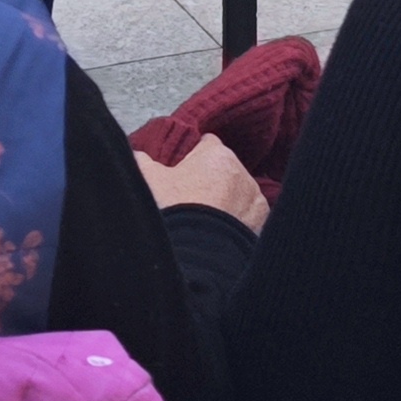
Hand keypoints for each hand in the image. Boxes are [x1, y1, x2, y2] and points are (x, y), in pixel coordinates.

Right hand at [136, 140, 267, 229]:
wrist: (196, 255)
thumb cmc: (174, 211)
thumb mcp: (148, 180)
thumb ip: (143, 161)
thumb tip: (139, 155)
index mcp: (217, 154)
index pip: (207, 144)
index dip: (193, 157)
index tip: (184, 171)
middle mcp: (241, 172)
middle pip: (224, 170)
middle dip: (212, 181)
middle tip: (191, 201)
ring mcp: (254, 198)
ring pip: (239, 194)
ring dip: (228, 202)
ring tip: (206, 222)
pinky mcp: (261, 222)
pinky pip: (249, 216)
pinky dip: (239, 222)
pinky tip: (221, 234)